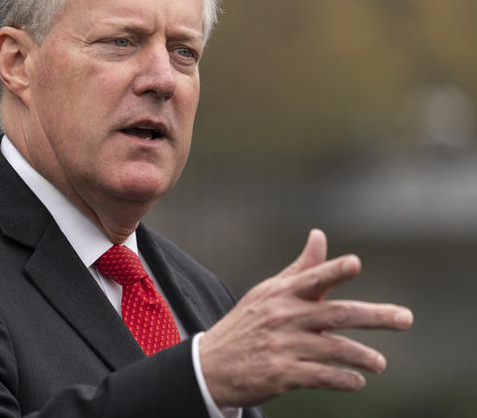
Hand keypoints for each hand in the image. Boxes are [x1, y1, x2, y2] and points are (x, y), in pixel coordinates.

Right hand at [199, 229, 413, 406]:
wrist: (212, 365)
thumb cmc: (247, 323)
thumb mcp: (268, 292)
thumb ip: (302, 268)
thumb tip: (320, 235)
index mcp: (281, 293)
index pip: (312, 278)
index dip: (334, 271)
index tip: (355, 264)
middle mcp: (283, 317)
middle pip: (336, 314)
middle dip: (375, 316)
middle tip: (405, 318)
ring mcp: (282, 346)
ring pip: (334, 349)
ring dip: (363, 356)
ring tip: (380, 363)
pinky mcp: (281, 375)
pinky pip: (321, 376)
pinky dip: (343, 379)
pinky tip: (356, 381)